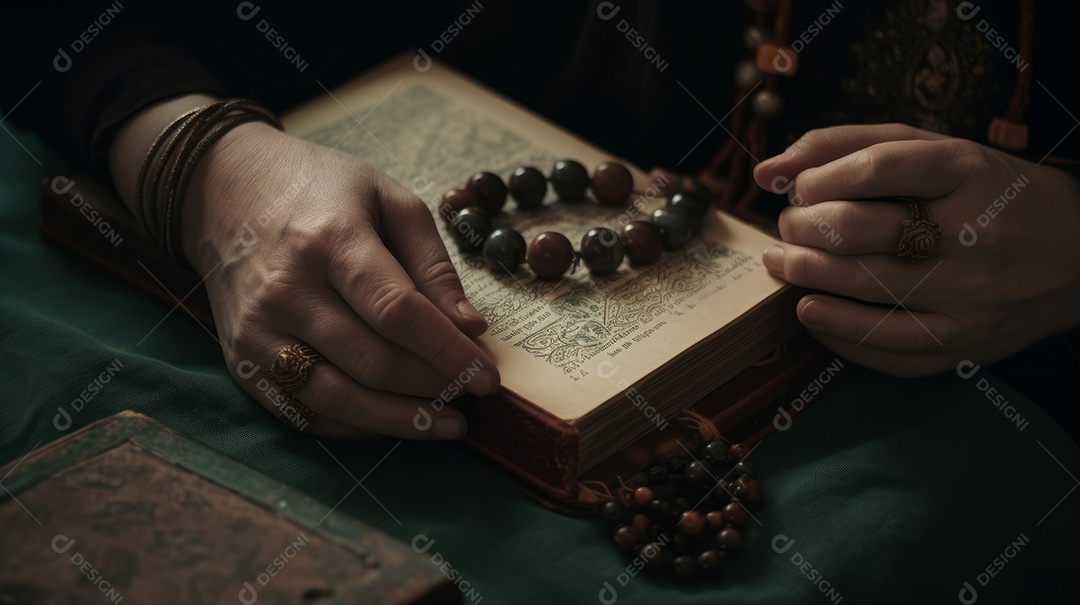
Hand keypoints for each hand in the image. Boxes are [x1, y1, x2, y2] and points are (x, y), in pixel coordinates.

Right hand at [107, 95, 499, 438]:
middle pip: (373, 361)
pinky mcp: (242, 361)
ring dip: (401, 422)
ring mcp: (258, 332)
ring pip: (339, 399)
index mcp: (331, 240)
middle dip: (433, 386)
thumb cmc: (321, 191)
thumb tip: (471, 329)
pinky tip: (396, 421)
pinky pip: (306, 412)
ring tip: (448, 425)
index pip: (399, 312)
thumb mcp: (388, 199)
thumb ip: (433, 265)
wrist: (224, 191)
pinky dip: (357, 426)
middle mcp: (287, 291)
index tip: (489, 377)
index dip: (449, 352)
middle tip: (473, 395)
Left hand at [753, 123, 1079, 375]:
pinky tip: (810, 311)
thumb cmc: (987, 195)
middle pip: (859, 229)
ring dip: (804, 275)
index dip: (818, 178)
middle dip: (802, 228)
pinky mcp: (964, 343)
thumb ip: (848, 148)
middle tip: (789, 227)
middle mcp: (971, 233)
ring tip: (783, 263)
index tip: (799, 188)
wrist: (1079, 257)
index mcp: (967, 172)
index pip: (875, 168)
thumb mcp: (934, 152)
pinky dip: (835, 331)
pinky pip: (887, 346)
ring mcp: (969, 294)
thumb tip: (766, 172)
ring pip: (864, 288)